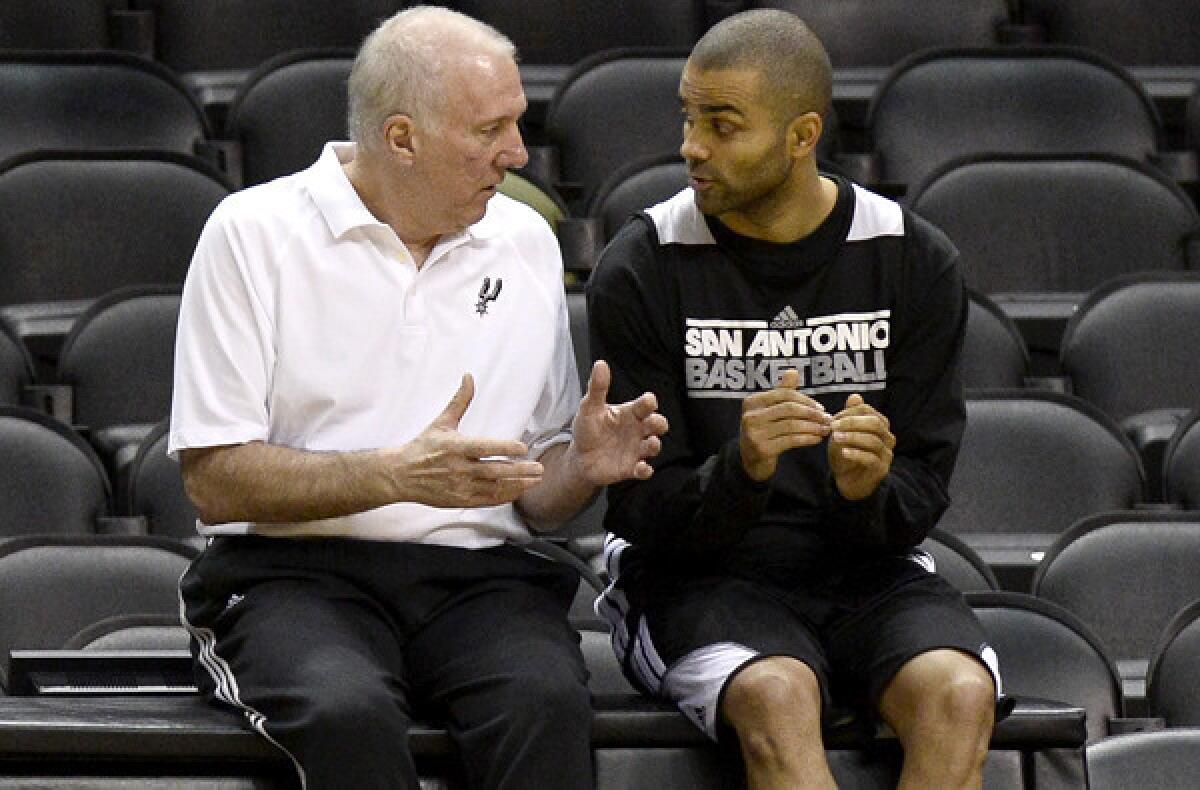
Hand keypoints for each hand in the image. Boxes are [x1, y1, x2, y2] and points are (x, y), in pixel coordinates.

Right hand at [384, 373, 544, 506]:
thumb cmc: (423, 447)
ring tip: (535, 479)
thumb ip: (459, 401)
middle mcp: (458, 468)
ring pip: (493, 487)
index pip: (483, 447)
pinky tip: (518, 490)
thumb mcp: (441, 422)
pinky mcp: (459, 500)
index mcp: (454, 447)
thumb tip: (469, 376)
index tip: (523, 447)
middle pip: (493, 471)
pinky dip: (504, 496)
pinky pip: (486, 500)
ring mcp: (459, 486)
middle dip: (518, 471)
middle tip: (539, 468)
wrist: (401, 475)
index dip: (504, 448)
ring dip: (516, 485)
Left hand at [570, 360, 667, 484]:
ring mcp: (636, 450)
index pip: (645, 405)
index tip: (648, 401)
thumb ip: (597, 388)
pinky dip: (646, 470)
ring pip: (654, 446)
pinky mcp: (631, 468)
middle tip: (653, 424)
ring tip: (650, 444)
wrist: (580, 457)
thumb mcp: (589, 408)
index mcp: (629, 414)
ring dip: (655, 445)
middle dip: (659, 423)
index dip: (649, 403)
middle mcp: (637, 431)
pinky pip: (644, 470)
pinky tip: (642, 468)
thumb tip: (600, 364)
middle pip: (657, 424)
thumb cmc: (588, 429)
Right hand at [739, 369, 830, 481]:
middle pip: (789, 409)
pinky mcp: (762, 449)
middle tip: (828, 419)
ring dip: (813, 427)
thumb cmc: (764, 430)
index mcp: (752, 402)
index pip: (784, 394)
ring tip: (826, 429)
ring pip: (792, 425)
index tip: (821, 408)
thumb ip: (781, 392)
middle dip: (812, 413)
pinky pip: (791, 440)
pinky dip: (807, 439)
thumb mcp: (769, 410)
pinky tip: (817, 439)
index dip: (806, 400)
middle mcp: (750, 416)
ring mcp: (755, 433)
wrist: (750, 459)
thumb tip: (792, 371)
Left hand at [828, 393, 894, 499]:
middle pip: (875, 423)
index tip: (832, 419)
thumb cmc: (845, 453)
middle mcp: (887, 438)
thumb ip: (849, 415)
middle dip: (852, 422)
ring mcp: (886, 454)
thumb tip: (855, 396)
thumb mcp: (843, 432)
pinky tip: (843, 452)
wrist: (847, 480)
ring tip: (835, 438)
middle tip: (833, 425)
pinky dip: (856, 454)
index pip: (868, 411)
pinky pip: (871, 459)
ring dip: (852, 437)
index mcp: (880, 425)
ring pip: (873, 441)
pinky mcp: (881, 469)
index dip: (849, 412)